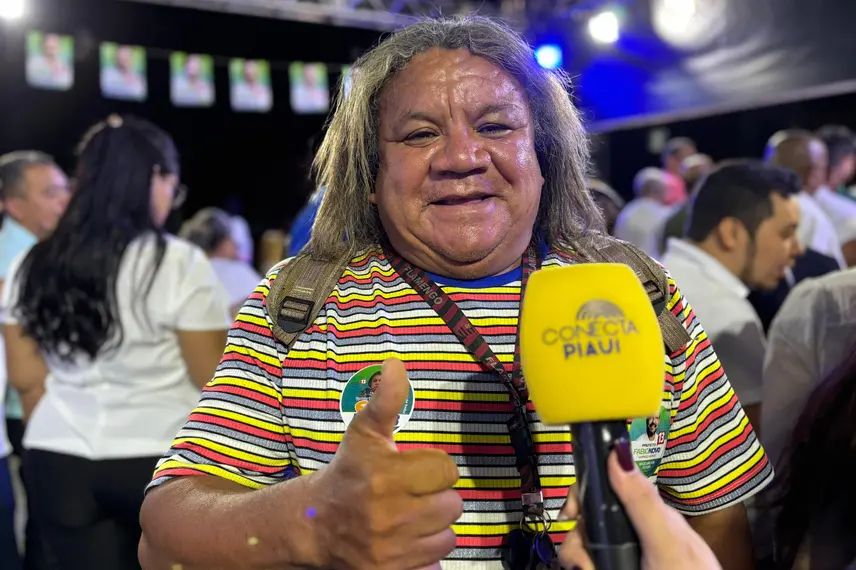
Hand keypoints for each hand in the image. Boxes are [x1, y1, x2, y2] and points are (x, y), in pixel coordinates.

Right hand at [310, 358, 462, 569]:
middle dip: (435, 497)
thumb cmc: (347, 472)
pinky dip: (424, 554)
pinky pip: (434, 565)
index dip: (434, 467)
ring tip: (410, 515)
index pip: (447, 471)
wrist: (313, 523)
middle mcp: (390, 516)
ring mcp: (391, 550)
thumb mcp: (364, 431)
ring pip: (447, 537)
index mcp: (387, 477)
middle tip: (411, 492)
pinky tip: (406, 541)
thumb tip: (395, 364)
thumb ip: (386, 399)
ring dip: (433, 526)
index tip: (414, 468)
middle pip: (452, 505)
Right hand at [558, 439, 721, 569]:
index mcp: (645, 513)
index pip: (603, 489)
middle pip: (586, 521)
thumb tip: (618, 451)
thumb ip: (643, 500)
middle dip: (576, 538)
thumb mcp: (667, 540)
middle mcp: (631, 531)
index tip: (570, 513)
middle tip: (583, 562)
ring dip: (578, 557)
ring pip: (583, 545)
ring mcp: (622, 553)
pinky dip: (584, 565)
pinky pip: (589, 561)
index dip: (582, 496)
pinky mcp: (614, 563)